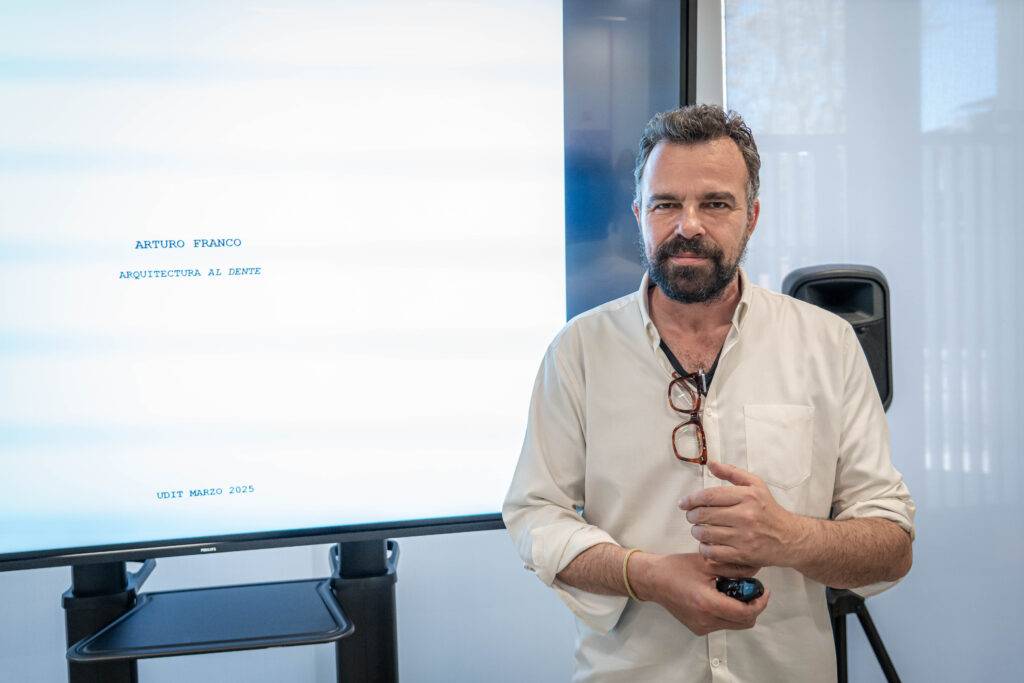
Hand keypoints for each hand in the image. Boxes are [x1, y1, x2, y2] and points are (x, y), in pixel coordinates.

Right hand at [631, 552, 769, 635]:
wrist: (654, 580)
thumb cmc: (677, 568)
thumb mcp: (707, 562)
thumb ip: (734, 567)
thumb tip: (756, 571)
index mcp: (707, 603)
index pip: (744, 612)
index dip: (760, 603)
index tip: (764, 591)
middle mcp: (705, 620)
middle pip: (743, 623)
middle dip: (753, 607)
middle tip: (752, 590)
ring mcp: (701, 627)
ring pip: (734, 625)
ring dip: (740, 610)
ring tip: (734, 591)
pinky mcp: (697, 628)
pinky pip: (722, 624)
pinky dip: (728, 613)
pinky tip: (720, 597)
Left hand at [679, 461, 805, 567]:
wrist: (790, 538)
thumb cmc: (769, 509)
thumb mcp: (756, 485)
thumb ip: (732, 473)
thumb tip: (711, 463)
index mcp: (747, 496)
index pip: (710, 496)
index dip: (691, 499)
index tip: (683, 503)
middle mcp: (746, 515)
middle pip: (705, 515)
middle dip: (691, 516)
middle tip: (691, 516)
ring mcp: (744, 537)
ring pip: (706, 533)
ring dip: (696, 531)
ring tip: (698, 529)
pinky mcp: (744, 554)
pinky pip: (713, 552)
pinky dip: (704, 548)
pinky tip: (706, 543)